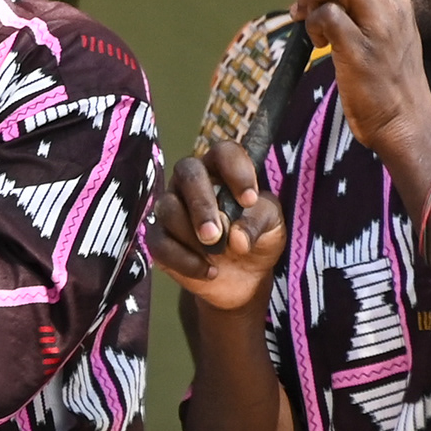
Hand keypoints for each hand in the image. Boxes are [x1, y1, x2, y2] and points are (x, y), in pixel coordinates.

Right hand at [153, 144, 289, 314]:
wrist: (242, 277)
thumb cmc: (256, 238)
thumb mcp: (271, 225)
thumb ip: (259, 222)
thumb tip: (236, 238)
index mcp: (222, 170)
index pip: (224, 153)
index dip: (235, 171)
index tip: (249, 200)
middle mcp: (191, 183)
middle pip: (187, 174)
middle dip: (201, 205)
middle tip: (216, 235)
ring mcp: (171, 208)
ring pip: (169, 208)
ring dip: (191, 234)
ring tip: (216, 254)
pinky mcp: (158, 238)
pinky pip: (160, 244)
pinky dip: (185, 261)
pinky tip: (208, 271)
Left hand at [295, 0, 430, 174]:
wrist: (406, 122)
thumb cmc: (385, 85)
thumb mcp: (378, 38)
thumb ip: (355, 15)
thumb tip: (315, 1)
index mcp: (395, 0)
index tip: (306, 5)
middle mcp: (391, 5)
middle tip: (301, 9)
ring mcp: (380, 25)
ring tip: (312, 28)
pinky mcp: (363, 50)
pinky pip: (328, 15)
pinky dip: (313, 25)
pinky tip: (320, 46)